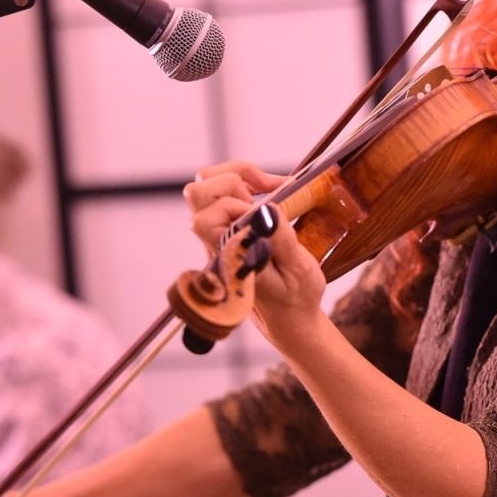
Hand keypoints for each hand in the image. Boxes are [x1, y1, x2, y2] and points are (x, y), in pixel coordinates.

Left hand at [183, 161, 326, 348]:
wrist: (290, 319)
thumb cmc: (295, 300)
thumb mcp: (299, 272)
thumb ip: (281, 241)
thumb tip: (267, 208)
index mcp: (227, 257)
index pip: (204, 220)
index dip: (234, 206)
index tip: (266, 215)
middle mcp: (216, 243)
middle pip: (197, 193)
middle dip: (234, 179)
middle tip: (267, 190)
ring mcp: (220, 235)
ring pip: (207, 187)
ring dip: (240, 178)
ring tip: (271, 186)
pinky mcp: (229, 229)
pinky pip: (224, 193)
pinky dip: (247, 184)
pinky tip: (272, 191)